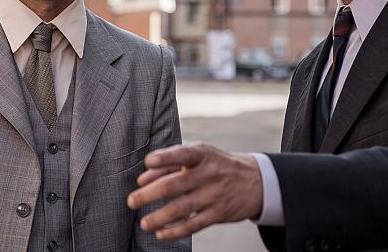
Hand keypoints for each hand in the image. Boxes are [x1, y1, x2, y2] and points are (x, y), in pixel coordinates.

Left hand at [127, 143, 262, 240]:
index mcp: (203, 154)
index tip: (148, 162)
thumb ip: (170, 164)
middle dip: (148, 195)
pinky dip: (174, 231)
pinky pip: (192, 225)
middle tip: (131, 201)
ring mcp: (214, 195)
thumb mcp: (200, 156)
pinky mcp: (218, 214)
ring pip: (180, 209)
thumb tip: (143, 179)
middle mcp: (209, 173)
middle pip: (173, 185)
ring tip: (144, 223)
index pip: (183, 154)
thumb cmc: (218, 165)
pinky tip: (160, 233)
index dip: (165, 158)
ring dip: (158, 218)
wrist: (256, 181)